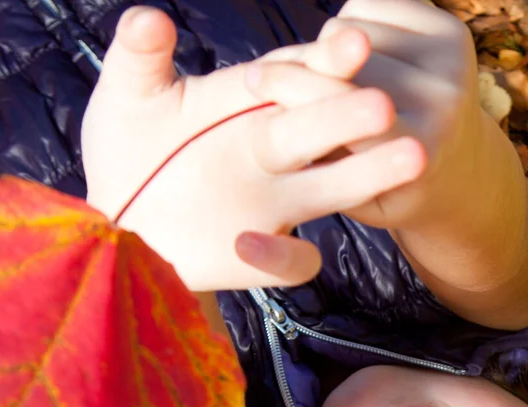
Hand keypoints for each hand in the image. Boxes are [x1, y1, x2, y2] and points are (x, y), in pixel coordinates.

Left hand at [81, 7, 422, 289]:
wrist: (115, 222)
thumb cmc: (128, 147)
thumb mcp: (126, 96)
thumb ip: (138, 56)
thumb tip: (148, 16)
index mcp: (249, 100)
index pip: (297, 76)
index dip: (325, 61)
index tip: (352, 43)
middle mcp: (272, 149)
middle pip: (323, 128)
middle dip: (351, 116)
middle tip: (381, 106)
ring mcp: (274, 203)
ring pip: (333, 188)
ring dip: (368, 175)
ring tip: (412, 160)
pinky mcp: (263, 255)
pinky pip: (294, 261)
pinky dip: (281, 255)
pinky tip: (247, 242)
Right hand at [246, 0, 497, 232]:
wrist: (461, 171)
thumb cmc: (389, 189)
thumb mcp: (351, 193)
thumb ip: (315, 148)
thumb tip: (263, 80)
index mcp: (417, 151)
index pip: (341, 105)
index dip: (291, 86)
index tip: (252, 80)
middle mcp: (444, 102)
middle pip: (345, 59)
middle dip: (302, 63)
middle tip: (269, 76)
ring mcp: (454, 62)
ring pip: (355, 27)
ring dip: (330, 47)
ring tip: (333, 78)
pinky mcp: (454, 32)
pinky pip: (375, 5)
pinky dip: (355, 23)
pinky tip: (363, 59)